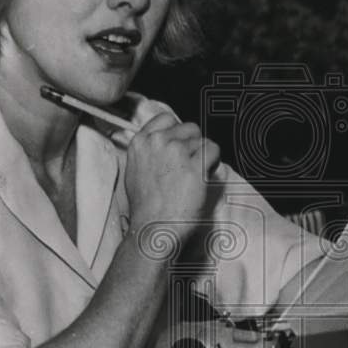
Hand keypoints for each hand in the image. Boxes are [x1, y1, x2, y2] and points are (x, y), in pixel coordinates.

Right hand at [124, 113, 220, 234]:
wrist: (154, 228)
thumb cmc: (146, 207)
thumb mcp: (135, 171)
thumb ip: (148, 152)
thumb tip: (164, 145)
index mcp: (141, 142)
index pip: (166, 119)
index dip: (177, 133)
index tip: (180, 146)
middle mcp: (158, 142)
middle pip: (188, 128)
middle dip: (192, 145)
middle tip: (188, 167)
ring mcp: (177, 153)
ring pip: (202, 140)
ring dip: (203, 156)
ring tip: (193, 177)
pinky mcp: (195, 166)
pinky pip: (213, 150)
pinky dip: (213, 162)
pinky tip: (203, 177)